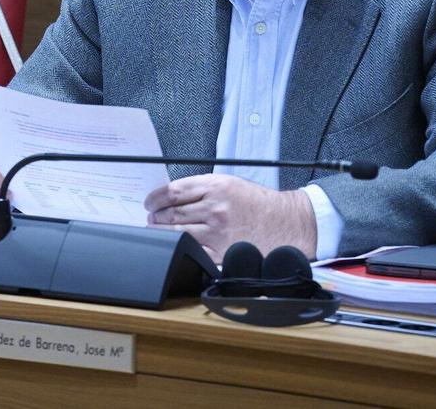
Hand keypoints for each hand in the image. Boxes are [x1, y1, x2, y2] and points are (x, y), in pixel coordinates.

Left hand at [144, 175, 317, 261]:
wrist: (286, 222)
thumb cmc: (258, 203)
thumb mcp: (230, 183)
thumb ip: (202, 188)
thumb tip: (172, 196)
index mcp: (215, 187)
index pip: (172, 192)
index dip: (154, 198)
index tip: (149, 203)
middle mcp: (215, 208)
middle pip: (171, 213)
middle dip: (155, 216)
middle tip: (151, 217)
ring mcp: (217, 231)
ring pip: (177, 231)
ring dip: (161, 231)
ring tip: (158, 229)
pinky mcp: (222, 251)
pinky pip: (192, 249)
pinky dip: (179, 246)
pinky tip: (174, 243)